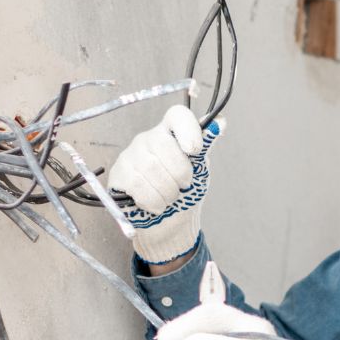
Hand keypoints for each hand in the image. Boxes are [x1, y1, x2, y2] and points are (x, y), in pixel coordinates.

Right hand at [107, 104, 222, 264]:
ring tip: (169, 199)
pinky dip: (152, 200)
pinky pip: (137, 184)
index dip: (188, 130)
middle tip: (182, 186)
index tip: (195, 151)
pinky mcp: (119, 174)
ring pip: (151, 168)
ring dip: (167, 192)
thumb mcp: (198, 169)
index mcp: (170, 134)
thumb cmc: (183, 193)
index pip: (177, 115)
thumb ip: (206, 145)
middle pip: (164, 145)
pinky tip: (154, 205)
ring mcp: (130, 155)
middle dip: (180, 173)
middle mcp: (147, 139)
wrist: (167, 224)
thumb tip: (220, 122)